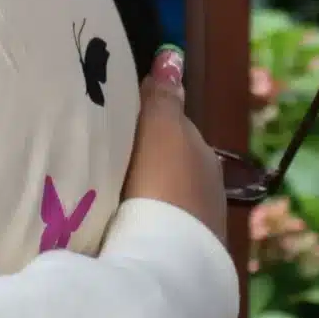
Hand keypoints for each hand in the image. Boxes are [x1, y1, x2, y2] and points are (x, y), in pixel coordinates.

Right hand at [121, 48, 226, 242]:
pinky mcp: (184, 258)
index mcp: (203, 154)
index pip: (174, 129)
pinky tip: (123, 227)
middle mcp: (209, 189)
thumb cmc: (161, 185)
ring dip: (146, 195)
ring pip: (166, 197)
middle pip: (172, 165)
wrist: (168, 263)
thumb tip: (173, 54)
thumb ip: (163, 96)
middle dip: (148, 161)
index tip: (115, 123)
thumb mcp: (160, 131)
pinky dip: (146, 222)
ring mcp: (199, 227)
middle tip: (109, 159)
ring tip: (110, 197)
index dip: (147, 123)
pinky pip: (161, 228)